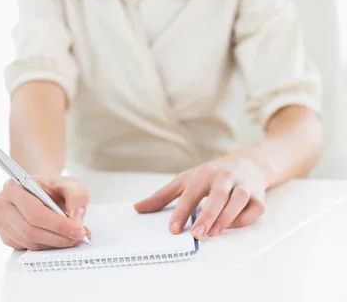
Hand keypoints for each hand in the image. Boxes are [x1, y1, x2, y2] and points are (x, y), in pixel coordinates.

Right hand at [0, 175, 91, 250]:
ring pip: (30, 242)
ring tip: (72, 237)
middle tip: (79, 237)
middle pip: (31, 230)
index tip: (78, 230)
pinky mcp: (6, 237)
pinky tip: (58, 239)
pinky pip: (27, 248)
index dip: (58, 224)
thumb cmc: (51, 186)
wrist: (39, 190)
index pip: (35, 212)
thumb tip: (77, 218)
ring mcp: (1, 223)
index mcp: (14, 187)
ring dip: (54, 244)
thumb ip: (77, 196)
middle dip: (58, 237)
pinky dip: (46, 247)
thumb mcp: (68, 183)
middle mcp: (2, 204)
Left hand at [134, 157, 266, 239]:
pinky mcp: (259, 197)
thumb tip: (138, 208)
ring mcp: (243, 186)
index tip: (173, 228)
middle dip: (207, 215)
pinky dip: (244, 219)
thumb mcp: (187, 179)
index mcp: (204, 173)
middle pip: (217, 195)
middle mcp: (225, 177)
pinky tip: (231, 226)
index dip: (181, 211)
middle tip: (196, 234)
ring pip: (237, 201)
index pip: (191, 192)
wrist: (249, 163)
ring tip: (212, 233)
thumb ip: (163, 195)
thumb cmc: (213, 174)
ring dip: (226, 218)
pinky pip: (254, 209)